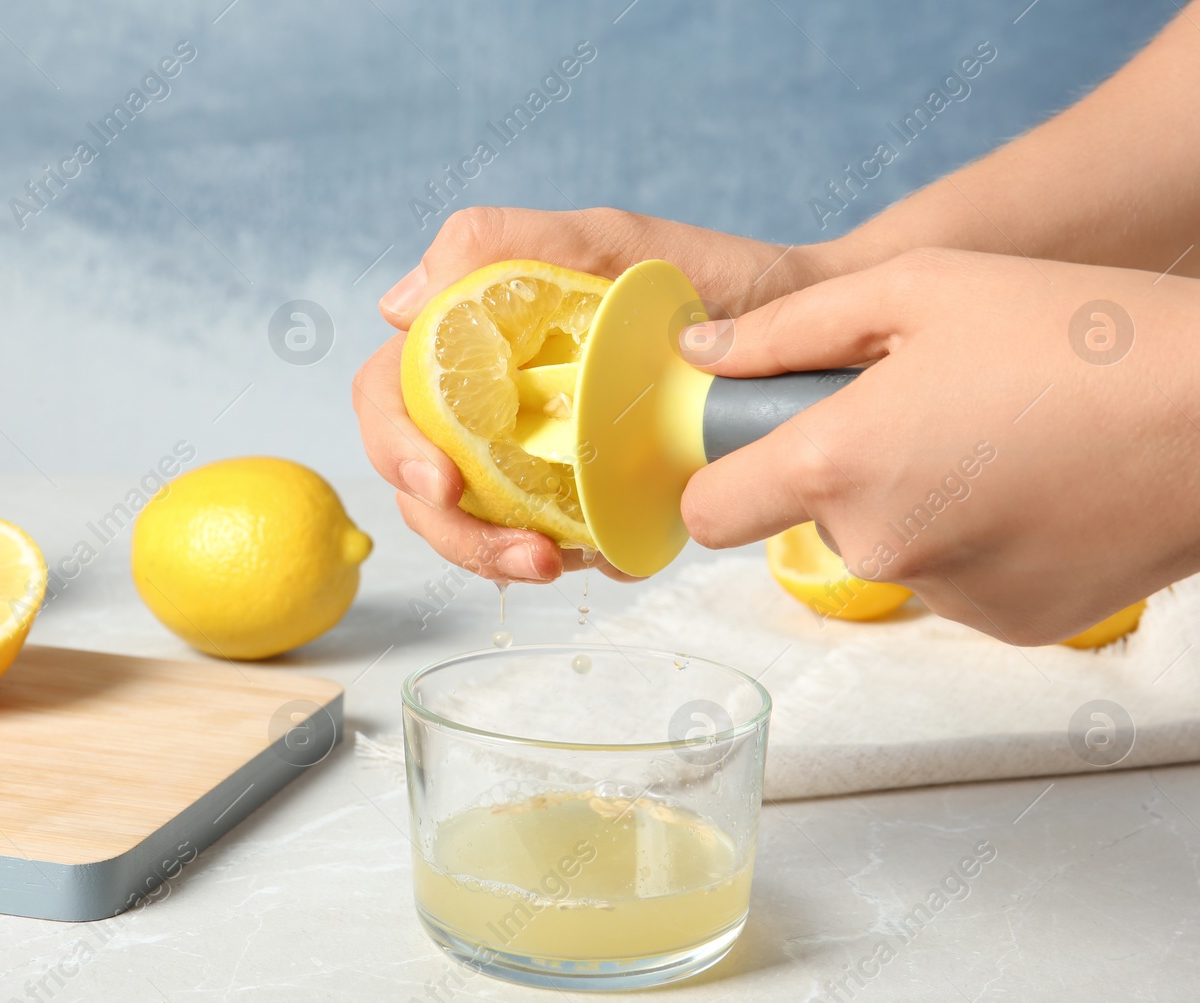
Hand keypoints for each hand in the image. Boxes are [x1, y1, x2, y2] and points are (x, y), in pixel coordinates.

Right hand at [352, 205, 849, 581]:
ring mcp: (537, 453)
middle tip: (524, 556)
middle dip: (456, 532)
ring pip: (477, 524)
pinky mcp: (588, 496)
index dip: (395, 445)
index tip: (442, 484)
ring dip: (501, 558)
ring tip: (565, 565)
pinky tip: (614, 558)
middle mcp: (494, 400)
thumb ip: (503, 243)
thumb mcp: (610, 240)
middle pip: (422, 479)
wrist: (805, 331)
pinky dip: (574, 559)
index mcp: (477, 341)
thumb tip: (397, 306)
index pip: (394, 394)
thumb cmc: (708, 275)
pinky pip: (555, 542)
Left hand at [679, 248, 1199, 642]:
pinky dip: (978, 538)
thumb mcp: (921, 288)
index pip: (709, 513)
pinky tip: (1042, 485)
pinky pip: (953, 577)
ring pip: (889, 546)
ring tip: (1005, 436)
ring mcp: (947, 598)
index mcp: (842, 463)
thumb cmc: (1086, 332)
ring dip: (918, 501)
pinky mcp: (1009, 626)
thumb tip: (703, 362)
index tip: (756, 443)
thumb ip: (788, 331)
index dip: (721, 473)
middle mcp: (882, 549)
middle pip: (812, 518)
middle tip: (932, 403)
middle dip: (848, 468)